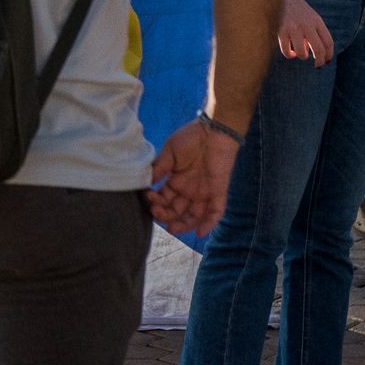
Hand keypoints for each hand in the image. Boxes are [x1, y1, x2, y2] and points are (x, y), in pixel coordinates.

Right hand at [147, 121, 236, 235]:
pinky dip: (209, 224)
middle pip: (176, 211)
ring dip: (183, 224)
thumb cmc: (190, 138)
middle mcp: (188, 191)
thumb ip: (159, 168)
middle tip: (157, 213)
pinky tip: (199, 233)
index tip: (148, 197)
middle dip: (166, 215)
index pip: (163, 199)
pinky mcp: (218, 192)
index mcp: (176, 181)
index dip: (155, 202)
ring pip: (194, 216)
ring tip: (173, 228)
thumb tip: (147, 183)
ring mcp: (203, 193)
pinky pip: (215, 212)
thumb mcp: (170, 152)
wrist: (214, 131)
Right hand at [278, 0, 333, 65]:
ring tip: (300, 54)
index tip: (327, 61)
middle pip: (319, 49)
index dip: (329, 54)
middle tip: (318, 65)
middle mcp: (307, 25)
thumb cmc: (296, 7)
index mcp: (317, 21)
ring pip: (302, 53)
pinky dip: (289, 54)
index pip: (328, 42)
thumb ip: (315, 30)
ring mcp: (294, 28)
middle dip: (319, 61)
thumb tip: (318, 52)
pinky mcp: (281, 31)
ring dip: (303, 56)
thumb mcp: (310, 15)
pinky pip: (287, 50)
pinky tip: (290, 52)